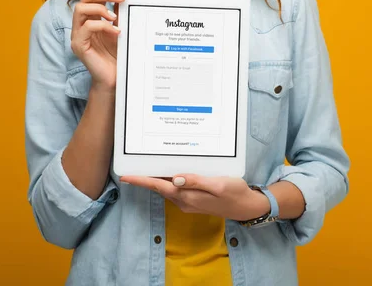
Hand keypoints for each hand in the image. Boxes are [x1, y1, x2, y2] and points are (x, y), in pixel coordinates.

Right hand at [70, 0, 128, 91]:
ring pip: (80, 9)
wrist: (114, 79)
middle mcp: (81, 25)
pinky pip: (86, 27)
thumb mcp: (120, 31)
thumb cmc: (118, 57)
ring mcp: (78, 35)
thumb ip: (119, 15)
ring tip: (115, 17)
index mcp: (91, 19)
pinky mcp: (79, 45)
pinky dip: (102, 26)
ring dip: (100, 8)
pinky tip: (115, 32)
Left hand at [120, 174, 270, 220]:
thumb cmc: (234, 193)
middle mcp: (184, 201)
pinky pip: (176, 190)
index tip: (125, 177)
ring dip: (157, 179)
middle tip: (133, 164)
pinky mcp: (194, 201)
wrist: (246, 207)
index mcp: (187, 196)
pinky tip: (171, 172)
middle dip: (145, 178)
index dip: (141, 181)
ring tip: (147, 165)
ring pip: (167, 189)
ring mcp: (189, 202)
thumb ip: (196, 181)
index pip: (159, 186)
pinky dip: (170, 180)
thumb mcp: (218, 184)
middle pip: (160, 187)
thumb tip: (174, 179)